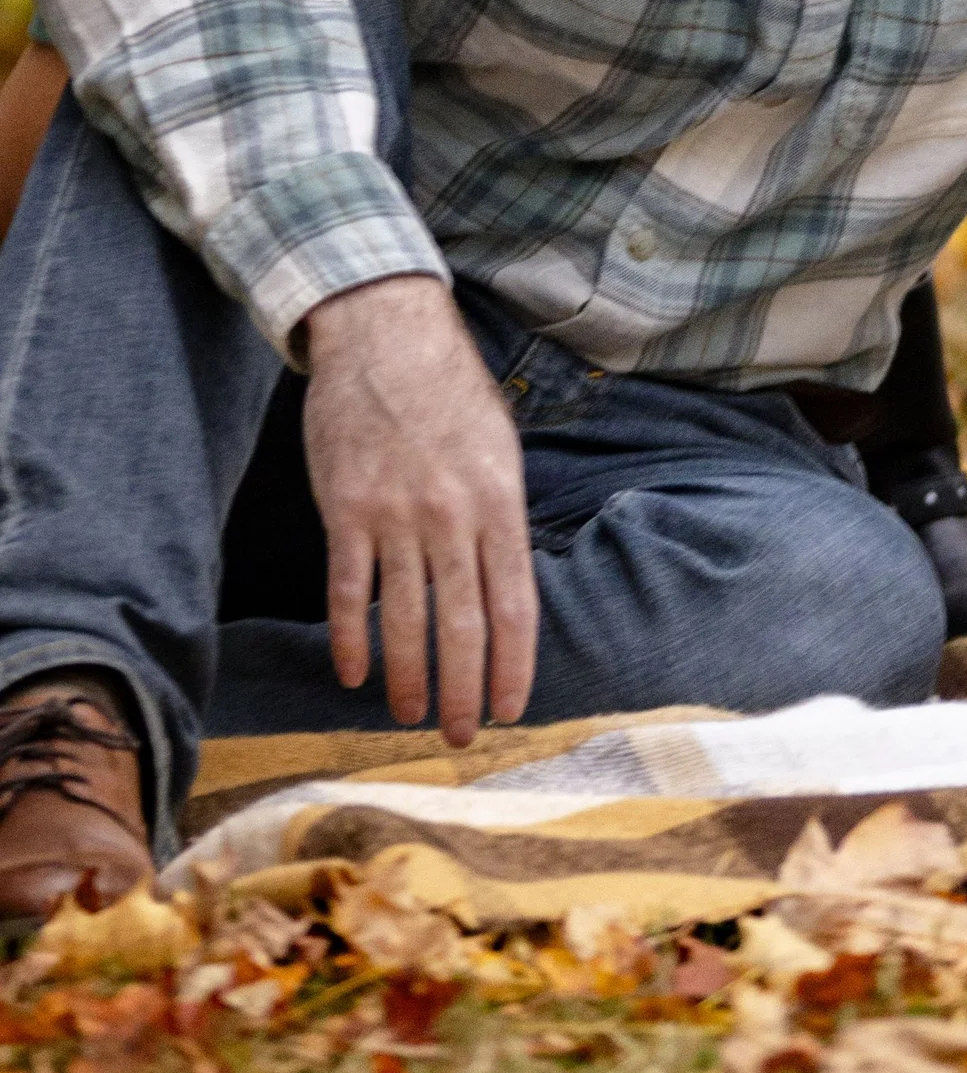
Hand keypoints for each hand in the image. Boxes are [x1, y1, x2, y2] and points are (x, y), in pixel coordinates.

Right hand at [301, 274, 537, 742]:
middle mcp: (452, 515)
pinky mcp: (346, 511)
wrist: (386, 334)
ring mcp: (396, 515)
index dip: (512, 665)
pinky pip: (348, 590)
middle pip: (462, 625)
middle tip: (459, 737)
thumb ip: (500, 516)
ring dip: (408, 677)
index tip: (509, 711)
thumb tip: (505, 587)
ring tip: (410, 716)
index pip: (514, 604)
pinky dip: (351, 637)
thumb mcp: (498, 446)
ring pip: (405, 618)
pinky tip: (355, 673)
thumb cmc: (449, 391)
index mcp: (499, 501)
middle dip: (463, 691)